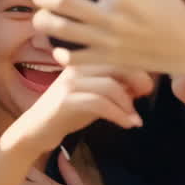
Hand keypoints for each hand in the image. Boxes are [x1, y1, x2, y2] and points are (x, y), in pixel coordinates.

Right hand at [4, 65, 151, 157]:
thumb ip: (115, 87)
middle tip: (146, 95)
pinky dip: (118, 115)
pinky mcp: (66, 100)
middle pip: (115, 64)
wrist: (37, 130)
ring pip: (109, 85)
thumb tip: (142, 83)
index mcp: (83, 60)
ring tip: (135, 117)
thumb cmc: (69, 112)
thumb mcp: (95, 96)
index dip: (137, 67)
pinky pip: (99, 103)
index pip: (116, 54)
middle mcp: (76, 66)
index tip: (148, 85)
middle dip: (137, 79)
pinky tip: (127, 124)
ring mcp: (70, 82)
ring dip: (127, 103)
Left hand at [31, 0, 184, 77]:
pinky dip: (61, 52)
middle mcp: (111, 16)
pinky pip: (74, 58)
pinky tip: (58, 46)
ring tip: (42, 17)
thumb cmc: (171, 12)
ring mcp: (108, 40)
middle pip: (64, 2)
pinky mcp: (108, 60)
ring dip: (45, 22)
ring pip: (62, 31)